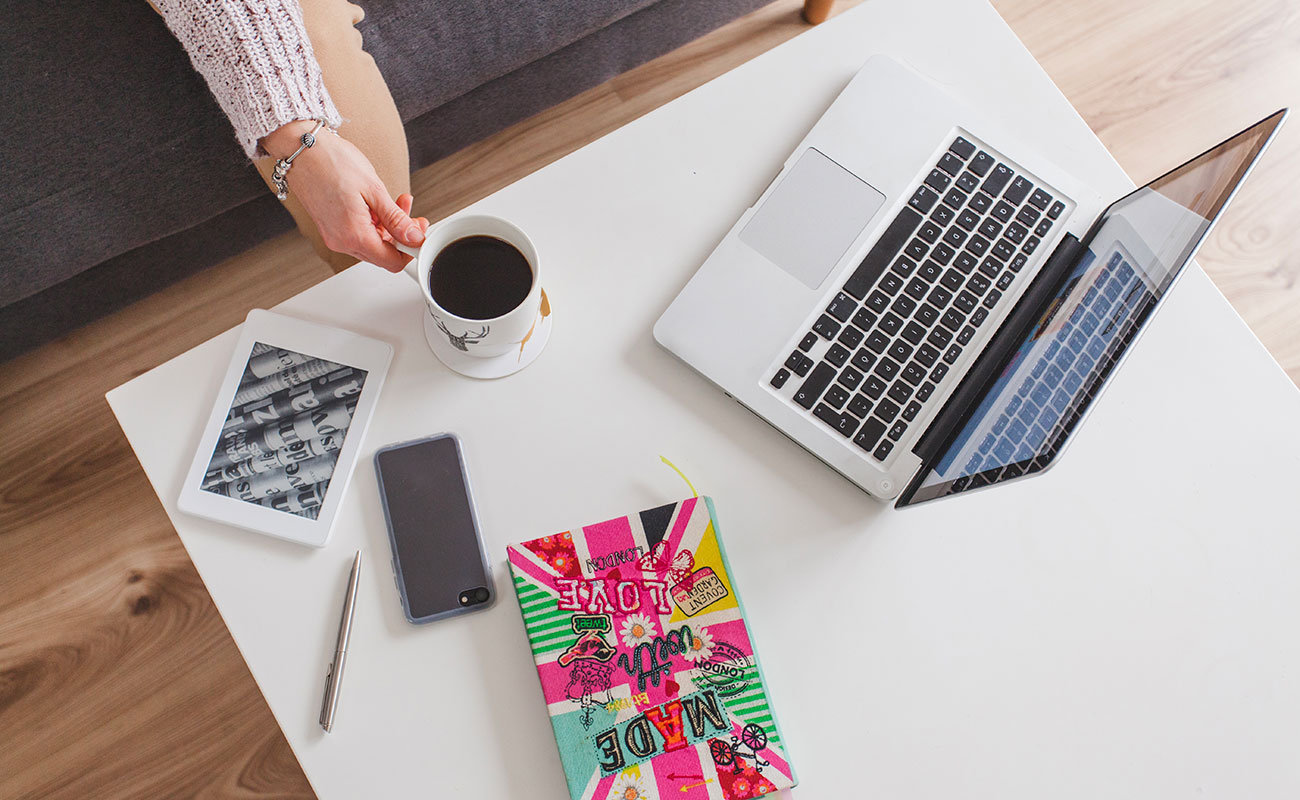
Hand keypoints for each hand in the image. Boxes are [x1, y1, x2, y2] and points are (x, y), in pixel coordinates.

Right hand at [263, 121, 428, 271]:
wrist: (301, 149)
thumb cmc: (331, 162)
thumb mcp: (374, 189)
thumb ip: (396, 219)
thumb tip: (413, 237)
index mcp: (353, 235)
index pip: (392, 262)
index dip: (411, 249)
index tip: (419, 232)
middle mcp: (341, 241)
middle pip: (382, 253)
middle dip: (401, 235)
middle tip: (410, 212)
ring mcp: (333, 236)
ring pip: (371, 243)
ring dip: (388, 226)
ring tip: (395, 201)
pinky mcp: (330, 227)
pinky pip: (358, 234)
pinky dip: (372, 222)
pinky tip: (376, 204)